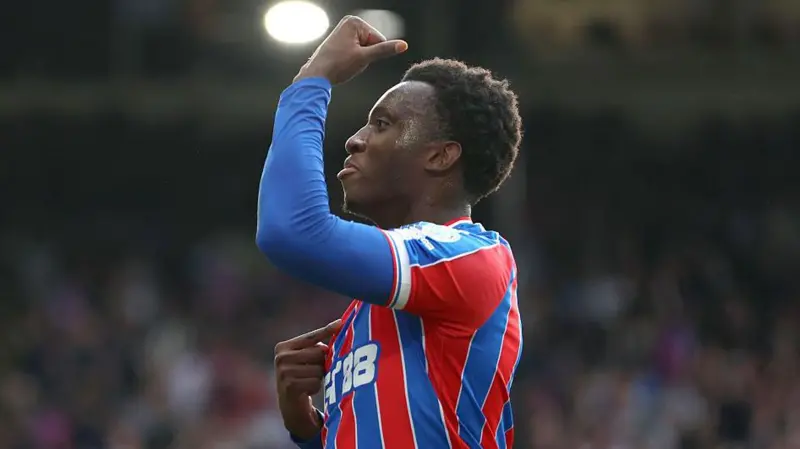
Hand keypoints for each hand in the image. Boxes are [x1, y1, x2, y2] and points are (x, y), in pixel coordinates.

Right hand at [274, 319, 342, 439]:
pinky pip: (316, 382)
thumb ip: (317, 347)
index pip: (311, 337)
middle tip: (313, 371)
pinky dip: (316, 387)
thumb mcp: (306, 358)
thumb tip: (338, 328)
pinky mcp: (290, 386)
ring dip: (319, 377)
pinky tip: (307, 391)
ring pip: (319, 369)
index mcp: (283, 347)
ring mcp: (284, 372)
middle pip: (319, 353)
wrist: (290, 405)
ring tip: (308, 382)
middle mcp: (281, 357)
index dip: (327, 330)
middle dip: (322, 363)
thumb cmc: (302, 376)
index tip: (341, 323)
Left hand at [295, 15, 407, 84]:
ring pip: (364, 49)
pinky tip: (343, 62)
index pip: (379, 39)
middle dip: (365, 56)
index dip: (372, 53)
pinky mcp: (341, 41)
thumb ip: (385, 50)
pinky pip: (356, 51)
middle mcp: (348, 23)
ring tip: (346, 62)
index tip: (356, 57)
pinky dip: (353, 59)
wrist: (317, 75)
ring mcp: (344, 32)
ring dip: (359, 59)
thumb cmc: (337, 65)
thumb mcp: (364, 58)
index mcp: (354, 22)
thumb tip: (403, 45)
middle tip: (351, 61)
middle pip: (372, 43)